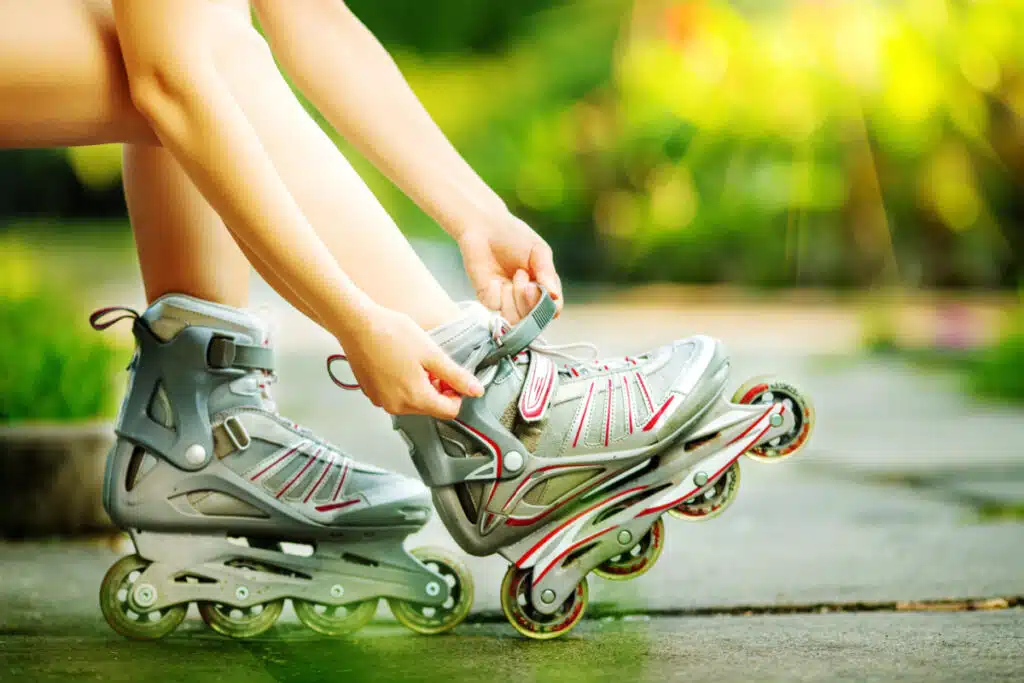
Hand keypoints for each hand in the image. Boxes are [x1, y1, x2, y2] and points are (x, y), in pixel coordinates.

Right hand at [338, 303, 483, 418]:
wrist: (357, 324)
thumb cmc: (392, 334)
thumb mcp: (432, 353)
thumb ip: (456, 376)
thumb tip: (476, 391)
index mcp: (415, 398)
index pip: (449, 411)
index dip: (456, 394)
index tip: (451, 376)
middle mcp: (396, 406)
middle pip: (430, 408)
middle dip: (437, 389)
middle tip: (432, 364)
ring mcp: (381, 401)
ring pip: (412, 402)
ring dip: (420, 386)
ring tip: (414, 361)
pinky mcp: (371, 393)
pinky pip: (395, 396)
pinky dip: (402, 384)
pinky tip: (398, 363)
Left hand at [456, 214, 562, 322]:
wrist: (483, 227)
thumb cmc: (514, 236)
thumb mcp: (538, 251)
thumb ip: (547, 273)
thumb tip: (555, 296)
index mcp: (543, 288)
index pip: (552, 310)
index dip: (548, 306)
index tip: (538, 285)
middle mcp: (525, 299)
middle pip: (534, 319)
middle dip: (531, 301)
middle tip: (524, 275)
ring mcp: (506, 301)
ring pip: (515, 319)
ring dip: (516, 299)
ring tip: (515, 275)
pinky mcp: (488, 299)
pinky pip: (496, 308)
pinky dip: (498, 294)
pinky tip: (495, 279)